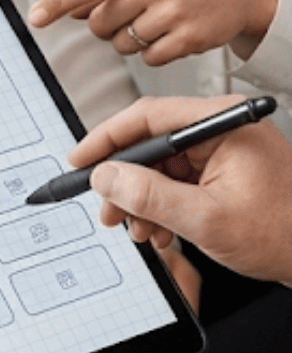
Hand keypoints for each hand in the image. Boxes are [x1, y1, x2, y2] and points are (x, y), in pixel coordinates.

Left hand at [29, 0, 278, 65]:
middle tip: (133, 14)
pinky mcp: (190, 36)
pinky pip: (149, 58)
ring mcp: (174, 9)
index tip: (35, 18)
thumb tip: (67, 10)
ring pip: (122, 44)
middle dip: (107, 26)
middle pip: (100, 23)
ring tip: (157, 21)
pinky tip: (174, 34)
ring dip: (131, 40)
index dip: (57, 2)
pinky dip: (155, 52)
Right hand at [68, 95, 291, 284]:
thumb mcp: (207, 219)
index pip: (147, 117)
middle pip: (151, 145)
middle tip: (110, 210)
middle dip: (126, 183)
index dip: (106, 140)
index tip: (81, 162)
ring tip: (141, 229)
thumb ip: (150, 195)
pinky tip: (161, 230)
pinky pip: (178, 183)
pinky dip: (162, 207)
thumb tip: (106, 176)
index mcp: (223, 123)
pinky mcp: (225, 173)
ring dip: (143, 201)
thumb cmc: (287, 234)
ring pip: (161, 168)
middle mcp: (223, 130)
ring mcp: (225, 152)